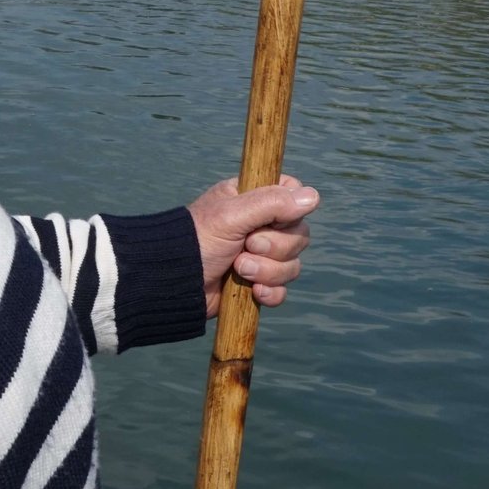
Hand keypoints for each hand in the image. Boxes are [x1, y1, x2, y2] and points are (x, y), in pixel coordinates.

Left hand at [189, 174, 317, 314]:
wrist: (175, 282)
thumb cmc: (197, 240)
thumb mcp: (232, 215)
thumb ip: (271, 203)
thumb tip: (313, 197)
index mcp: (252, 198)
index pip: (294, 195)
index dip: (290, 210)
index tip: (270, 219)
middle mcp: (260, 225)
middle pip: (299, 235)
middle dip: (274, 247)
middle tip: (245, 246)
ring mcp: (260, 256)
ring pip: (293, 264)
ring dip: (267, 271)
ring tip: (238, 269)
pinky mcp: (257, 283)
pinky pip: (282, 290)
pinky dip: (270, 293)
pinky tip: (252, 292)